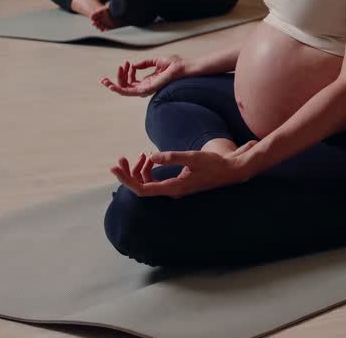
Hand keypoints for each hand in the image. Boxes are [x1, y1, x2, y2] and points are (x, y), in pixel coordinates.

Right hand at [100, 55, 187, 95]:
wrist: (183, 67)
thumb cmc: (174, 65)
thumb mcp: (156, 61)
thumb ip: (145, 63)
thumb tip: (134, 65)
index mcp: (148, 81)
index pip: (131, 81)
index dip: (126, 72)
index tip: (127, 63)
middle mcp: (146, 86)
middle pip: (126, 86)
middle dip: (116, 80)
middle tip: (111, 72)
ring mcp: (146, 88)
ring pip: (124, 90)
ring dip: (114, 84)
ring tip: (106, 79)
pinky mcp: (146, 89)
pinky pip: (128, 92)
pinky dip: (118, 89)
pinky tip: (110, 85)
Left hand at [110, 142, 257, 197]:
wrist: (230, 171)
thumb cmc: (214, 164)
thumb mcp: (193, 157)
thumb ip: (172, 157)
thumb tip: (152, 157)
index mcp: (173, 188)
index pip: (142, 189)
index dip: (126, 180)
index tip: (115, 168)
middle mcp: (171, 191)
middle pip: (141, 186)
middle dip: (129, 173)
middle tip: (120, 159)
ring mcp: (173, 188)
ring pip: (147, 182)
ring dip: (140, 169)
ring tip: (141, 155)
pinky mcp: (176, 183)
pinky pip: (155, 179)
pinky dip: (149, 169)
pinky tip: (150, 158)